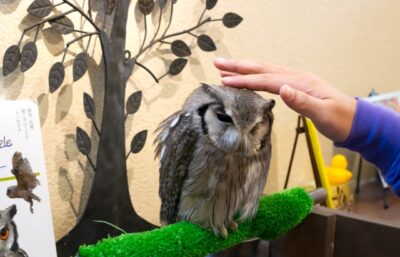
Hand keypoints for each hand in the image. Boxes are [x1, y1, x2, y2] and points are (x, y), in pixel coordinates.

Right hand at [214, 58, 356, 141]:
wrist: (354, 121)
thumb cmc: (340, 119)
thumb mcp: (323, 113)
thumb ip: (302, 101)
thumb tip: (282, 89)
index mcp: (300, 82)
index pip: (266, 79)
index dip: (245, 80)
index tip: (225, 80)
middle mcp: (296, 78)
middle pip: (262, 68)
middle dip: (238, 66)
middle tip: (217, 62)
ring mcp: (296, 81)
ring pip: (265, 71)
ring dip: (244, 69)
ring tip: (225, 69)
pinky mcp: (296, 87)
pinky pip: (270, 78)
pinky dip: (255, 76)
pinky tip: (249, 79)